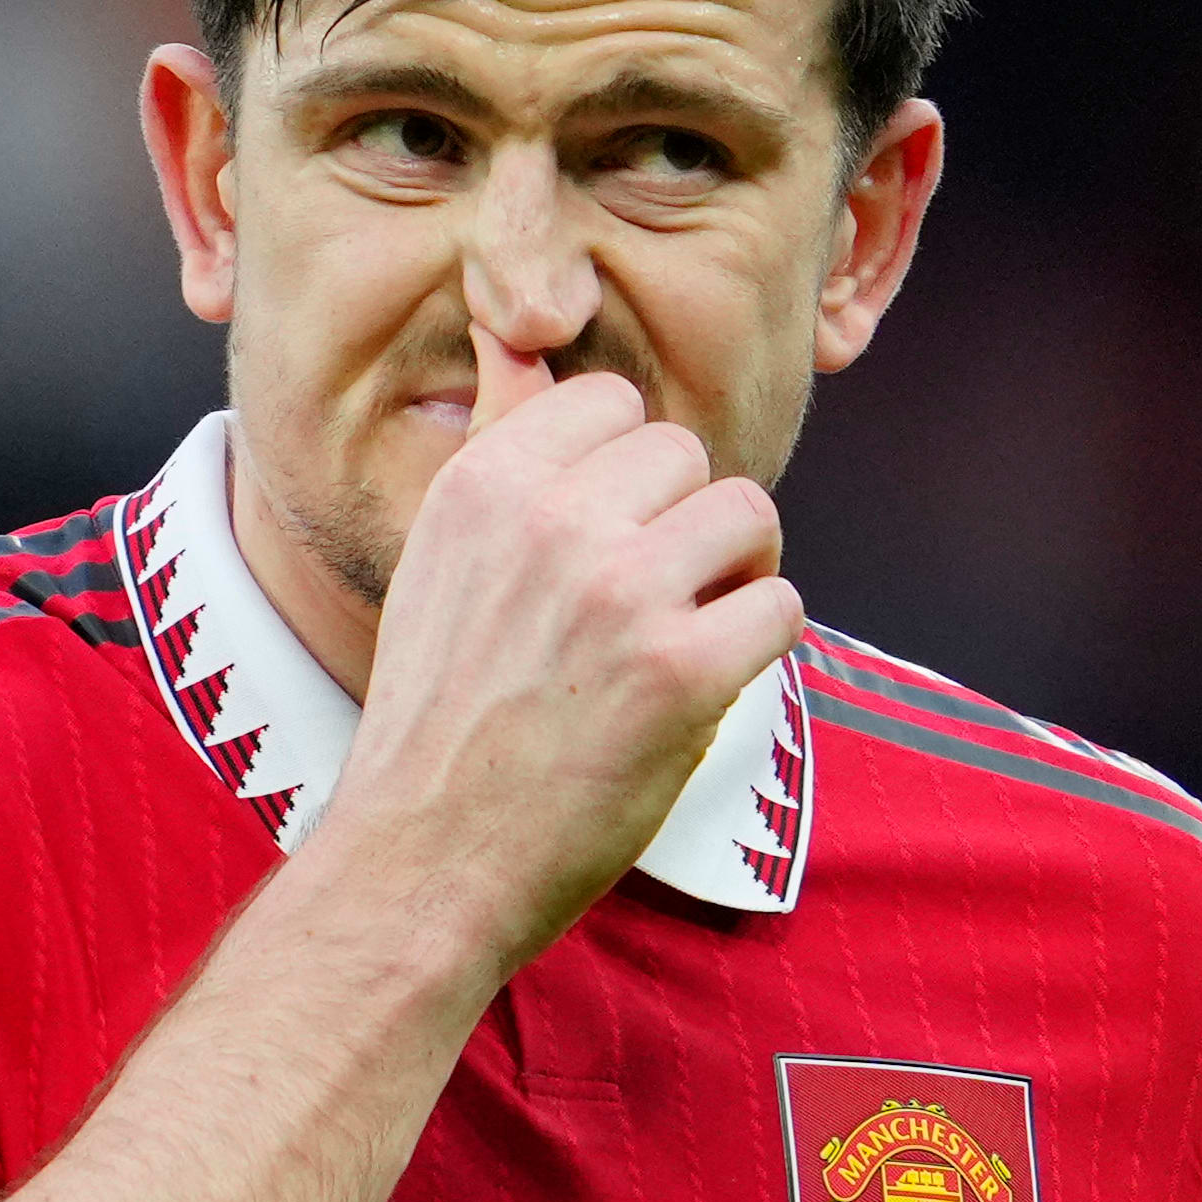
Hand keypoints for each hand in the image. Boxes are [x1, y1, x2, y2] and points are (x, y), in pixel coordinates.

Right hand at [318, 368, 799, 973]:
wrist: (420, 866)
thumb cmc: (438, 723)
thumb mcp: (441, 563)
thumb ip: (502, 449)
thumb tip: (520, 335)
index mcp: (484, 485)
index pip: (610, 402)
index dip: (627, 477)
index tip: (603, 543)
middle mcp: (549, 520)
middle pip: (688, 453)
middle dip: (685, 523)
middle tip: (648, 604)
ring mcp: (619, 592)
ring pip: (747, 514)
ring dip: (735, 575)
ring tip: (686, 637)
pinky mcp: (681, 669)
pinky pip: (781, 605)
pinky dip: (760, 647)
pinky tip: (704, 687)